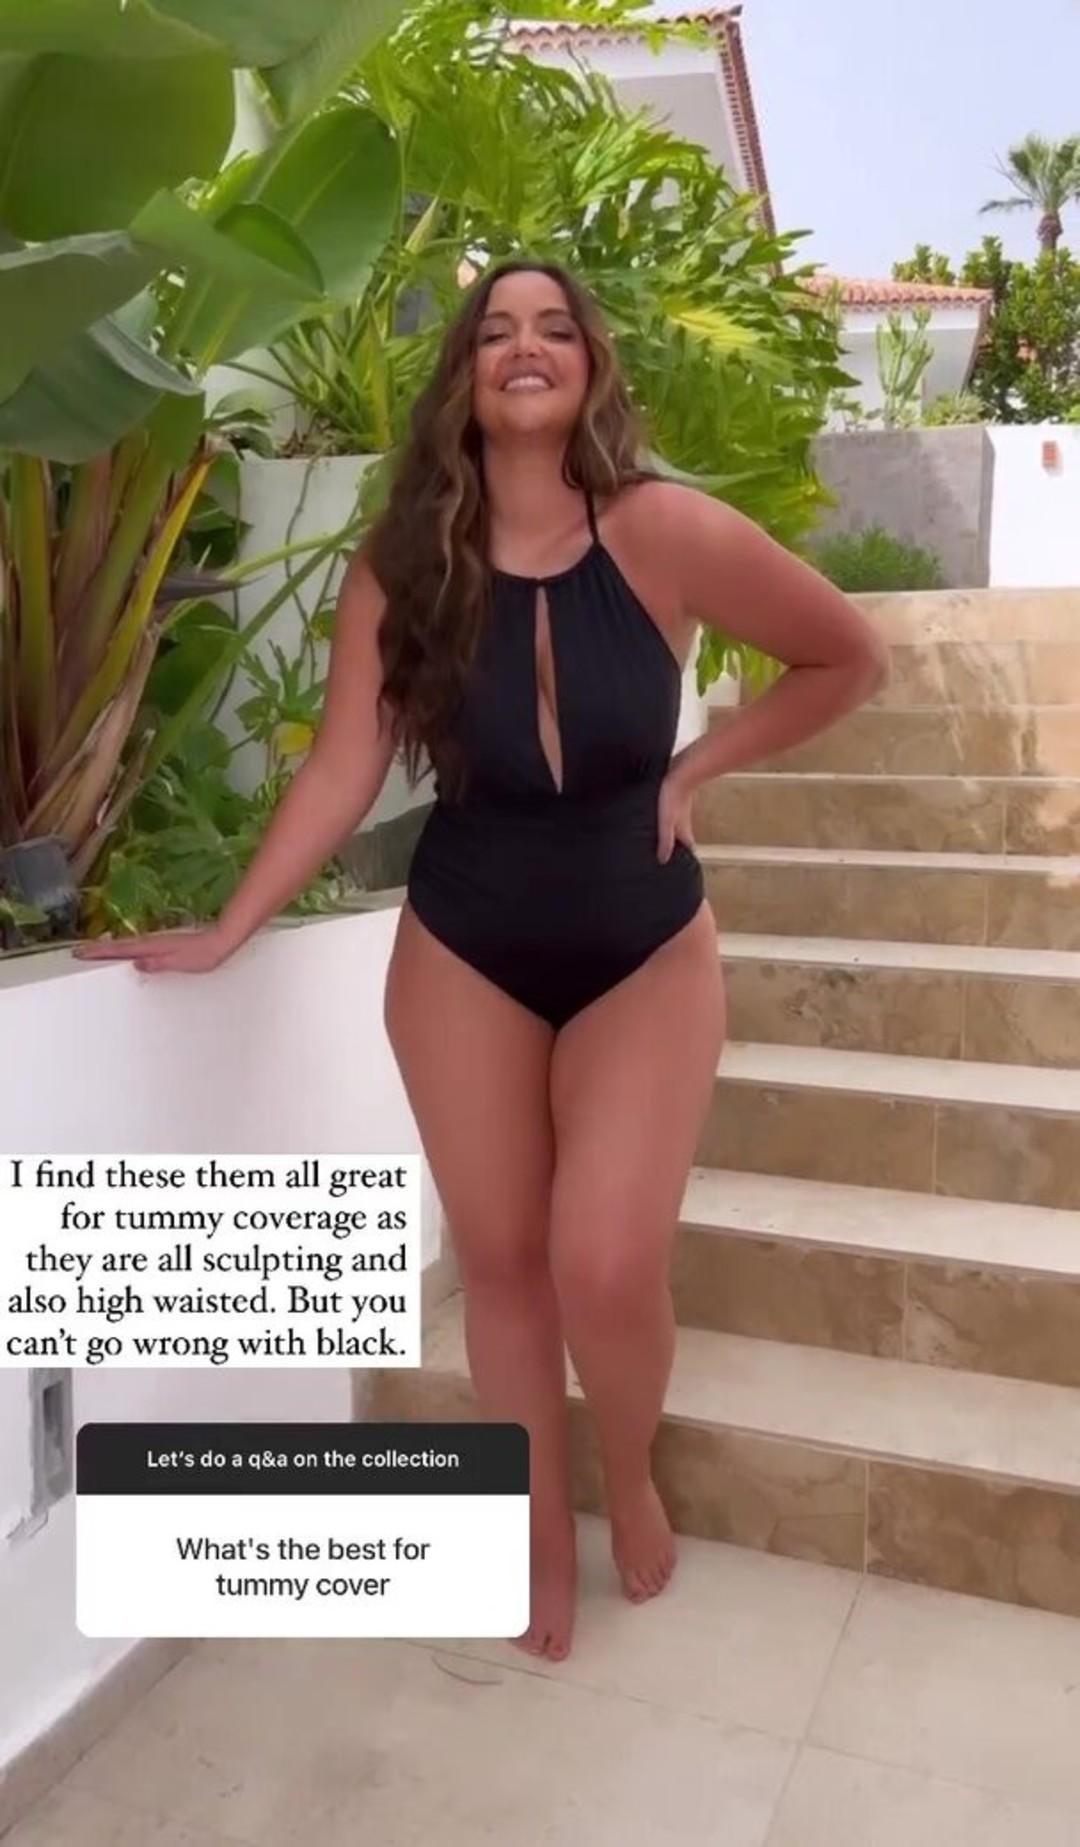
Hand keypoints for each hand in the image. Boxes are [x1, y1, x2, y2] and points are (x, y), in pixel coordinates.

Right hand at [71, 925, 233, 974]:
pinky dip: (124, 950)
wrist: (219, 942)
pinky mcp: (162, 946)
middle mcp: (152, 943)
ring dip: (109, 949)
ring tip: (93, 954)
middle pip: (118, 946)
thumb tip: (137, 964)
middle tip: (77, 953)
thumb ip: (158, 963)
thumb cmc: (202, 954)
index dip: (99, 952)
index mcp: (152, 947)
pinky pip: (136, 948)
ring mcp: (156, 943)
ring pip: (126, 946)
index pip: (120, 950)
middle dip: (97, 949)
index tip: (80, 953)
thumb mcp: (180, 963)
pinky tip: (124, 956)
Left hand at [656, 769, 697, 863]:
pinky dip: (663, 821)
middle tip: (664, 858)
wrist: (683, 770)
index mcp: (683, 832)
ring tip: (655, 842)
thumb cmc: (673, 796)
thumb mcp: (667, 823)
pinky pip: (669, 815)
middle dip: (675, 849)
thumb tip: (662, 861)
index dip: (684, 859)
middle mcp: (683, 823)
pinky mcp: (673, 801)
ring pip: (675, 827)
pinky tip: (653, 819)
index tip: (680, 870)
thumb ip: (665, 842)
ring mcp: (679, 812)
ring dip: (669, 834)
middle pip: (681, 840)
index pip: (687, 850)